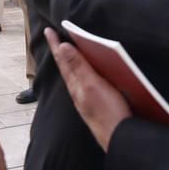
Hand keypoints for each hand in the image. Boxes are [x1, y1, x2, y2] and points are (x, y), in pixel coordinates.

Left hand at [45, 29, 130, 151]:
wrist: (120, 138)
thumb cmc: (108, 113)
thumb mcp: (92, 86)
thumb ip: (78, 67)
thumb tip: (63, 48)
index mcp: (76, 85)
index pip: (63, 60)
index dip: (55, 45)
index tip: (48, 31)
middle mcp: (79, 92)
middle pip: (67, 68)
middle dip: (61, 52)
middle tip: (55, 38)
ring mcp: (87, 99)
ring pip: (75, 76)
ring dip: (72, 62)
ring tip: (68, 52)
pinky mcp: (98, 104)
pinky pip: (86, 84)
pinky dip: (84, 73)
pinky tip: (89, 75)